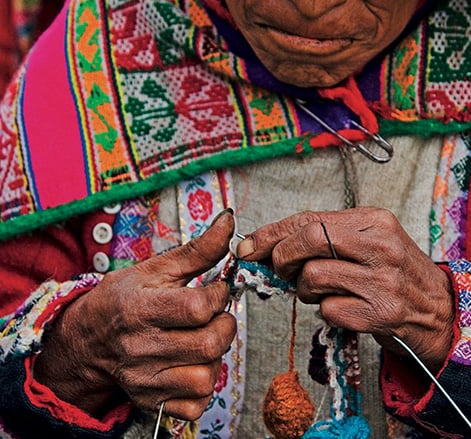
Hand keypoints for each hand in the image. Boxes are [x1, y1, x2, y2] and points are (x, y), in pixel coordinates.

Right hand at [34, 209, 236, 420]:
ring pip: (206, 376)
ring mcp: (146, 380)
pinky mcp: (152, 401)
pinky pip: (197, 403)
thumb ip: (199, 249)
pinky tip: (194, 362)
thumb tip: (229, 220)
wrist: (89, 339)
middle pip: (208, 344)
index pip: (196, 308)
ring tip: (203, 337)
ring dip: (216, 354)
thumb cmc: (124, 298)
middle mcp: (141, 349)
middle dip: (224, 324)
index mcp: (140, 309)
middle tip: (214, 314)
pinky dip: (205, 382)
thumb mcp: (157, 268)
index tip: (216, 289)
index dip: (218, 295)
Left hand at [237, 208, 453, 370]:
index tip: (248, 246)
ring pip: (313, 277)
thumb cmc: (396, 273)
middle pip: (308, 240)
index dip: (271, 233)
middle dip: (282, 257)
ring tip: (323, 292)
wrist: (441, 310)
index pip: (309, 219)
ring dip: (305, 290)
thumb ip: (326, 238)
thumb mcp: (368, 241)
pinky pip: (329, 310)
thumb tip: (270, 245)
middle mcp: (380, 245)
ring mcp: (383, 279)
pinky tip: (344, 308)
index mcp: (374, 220)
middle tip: (282, 270)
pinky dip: (327, 312)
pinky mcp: (382, 313)